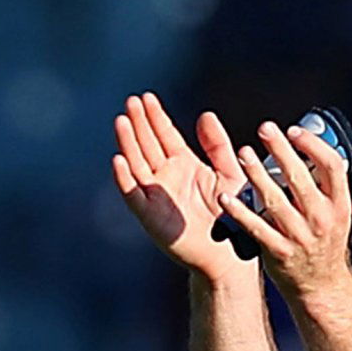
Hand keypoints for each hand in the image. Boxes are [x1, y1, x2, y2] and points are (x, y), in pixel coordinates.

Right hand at [111, 93, 250, 283]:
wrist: (230, 253)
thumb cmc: (232, 215)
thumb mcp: (229, 173)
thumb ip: (217, 146)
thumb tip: (205, 115)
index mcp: (184, 165)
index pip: (165, 135)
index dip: (155, 117)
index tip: (147, 97)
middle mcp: (166, 177)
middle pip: (148, 144)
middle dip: (139, 123)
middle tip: (132, 101)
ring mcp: (156, 195)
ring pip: (137, 164)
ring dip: (128, 143)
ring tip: (122, 120)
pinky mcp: (150, 216)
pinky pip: (134, 195)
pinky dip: (125, 178)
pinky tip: (119, 160)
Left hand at [218, 121, 351, 298]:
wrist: (321, 286)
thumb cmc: (323, 244)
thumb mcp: (335, 214)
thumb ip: (323, 186)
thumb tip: (308, 149)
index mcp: (339, 205)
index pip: (332, 166)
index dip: (313, 145)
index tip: (294, 131)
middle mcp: (322, 219)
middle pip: (300, 178)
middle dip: (281, 150)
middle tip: (265, 129)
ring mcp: (300, 236)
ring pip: (276, 199)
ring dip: (258, 174)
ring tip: (244, 154)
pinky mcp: (280, 251)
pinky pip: (256, 227)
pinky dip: (239, 211)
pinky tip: (225, 196)